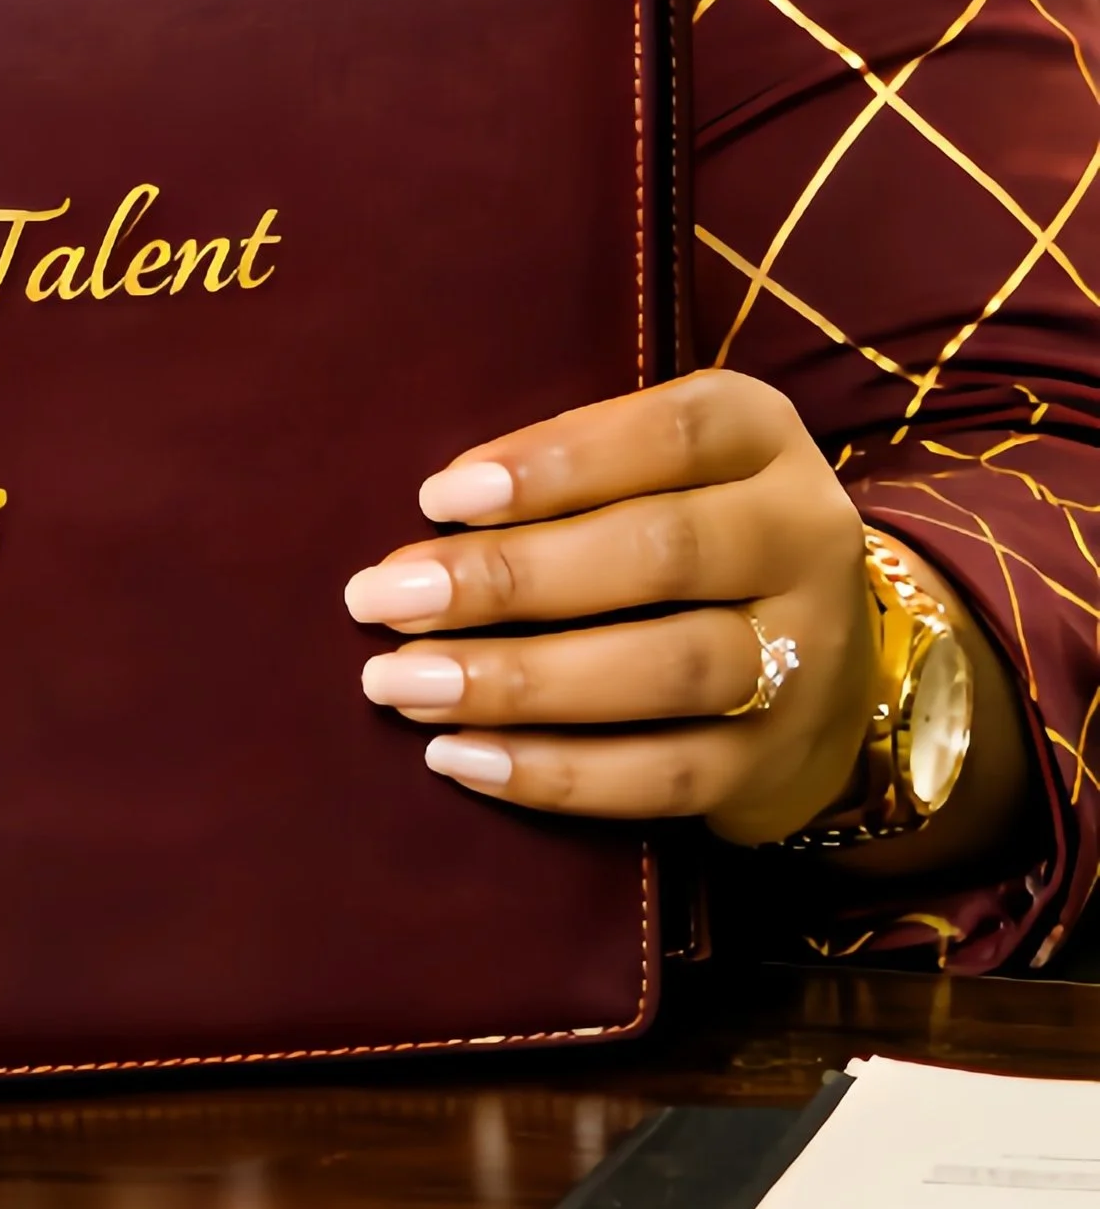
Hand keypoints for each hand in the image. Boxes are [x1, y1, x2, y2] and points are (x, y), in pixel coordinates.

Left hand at [344, 370, 875, 845]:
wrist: (825, 670)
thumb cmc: (688, 534)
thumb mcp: (660, 468)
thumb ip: (572, 474)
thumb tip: (433, 520)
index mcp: (763, 438)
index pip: (670, 433)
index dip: (554, 463)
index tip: (437, 498)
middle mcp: (802, 539)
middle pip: (659, 554)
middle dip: (507, 579)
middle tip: (382, 598)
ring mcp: (803, 659)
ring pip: (661, 671)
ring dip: (515, 681)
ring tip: (400, 682)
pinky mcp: (774, 763)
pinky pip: (662, 776)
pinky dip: (552, 772)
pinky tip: (458, 755)